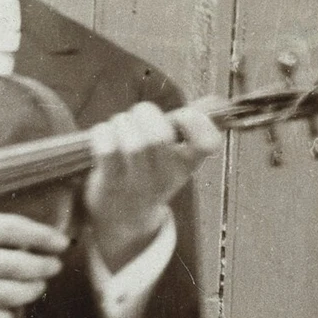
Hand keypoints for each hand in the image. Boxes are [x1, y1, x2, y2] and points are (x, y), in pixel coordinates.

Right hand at [0, 208, 68, 317]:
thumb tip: (19, 234)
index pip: (13, 229)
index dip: (42, 236)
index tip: (59, 243)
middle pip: (20, 264)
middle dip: (45, 267)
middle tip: (53, 267)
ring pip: (12, 294)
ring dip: (31, 291)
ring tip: (33, 287)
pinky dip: (7, 316)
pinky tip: (5, 308)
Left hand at [84, 102, 220, 270]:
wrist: (124, 217)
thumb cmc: (149, 172)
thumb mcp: (175, 156)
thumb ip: (187, 129)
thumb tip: (215, 100)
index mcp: (186, 163)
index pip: (208, 143)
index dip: (196, 121)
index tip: (180, 116)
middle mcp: (165, 175)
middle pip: (159, 136)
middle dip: (144, 113)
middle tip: (136, 116)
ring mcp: (138, 182)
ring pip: (133, 143)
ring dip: (121, 123)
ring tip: (118, 126)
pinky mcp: (110, 184)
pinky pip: (106, 150)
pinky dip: (102, 134)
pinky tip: (103, 136)